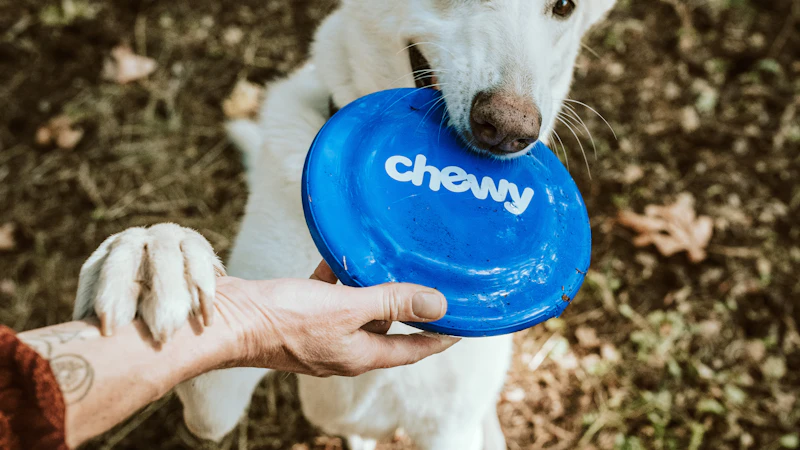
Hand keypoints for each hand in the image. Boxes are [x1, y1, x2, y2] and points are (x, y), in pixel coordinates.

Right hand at [214, 261, 460, 376]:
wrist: (230, 319)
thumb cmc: (285, 319)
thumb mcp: (347, 307)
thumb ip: (392, 302)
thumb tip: (439, 305)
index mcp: (360, 355)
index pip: (412, 350)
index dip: (439, 338)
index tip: (462, 327)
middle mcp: (344, 350)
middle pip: (386, 327)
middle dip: (403, 303)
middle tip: (423, 276)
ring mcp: (321, 335)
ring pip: (357, 309)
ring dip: (369, 287)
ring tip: (381, 260)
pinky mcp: (301, 318)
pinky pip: (330, 298)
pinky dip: (338, 280)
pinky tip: (338, 257)